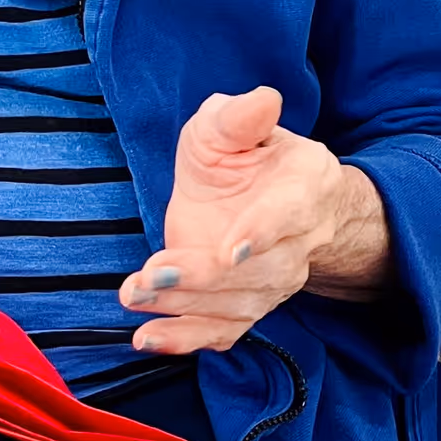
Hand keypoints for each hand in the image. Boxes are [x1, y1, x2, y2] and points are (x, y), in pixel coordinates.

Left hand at [116, 88, 388, 354]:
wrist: (260, 193)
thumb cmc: (244, 153)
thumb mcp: (231, 124)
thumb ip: (241, 116)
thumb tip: (262, 101)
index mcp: (304, 185)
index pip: (289, 215)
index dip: (261, 233)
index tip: (229, 251)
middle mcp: (300, 240)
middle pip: (260, 271)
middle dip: (203, 278)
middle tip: (152, 275)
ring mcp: (275, 278)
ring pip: (239, 304)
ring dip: (185, 306)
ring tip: (136, 295)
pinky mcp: (246, 303)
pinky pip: (225, 331)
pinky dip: (187, 339)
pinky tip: (148, 338)